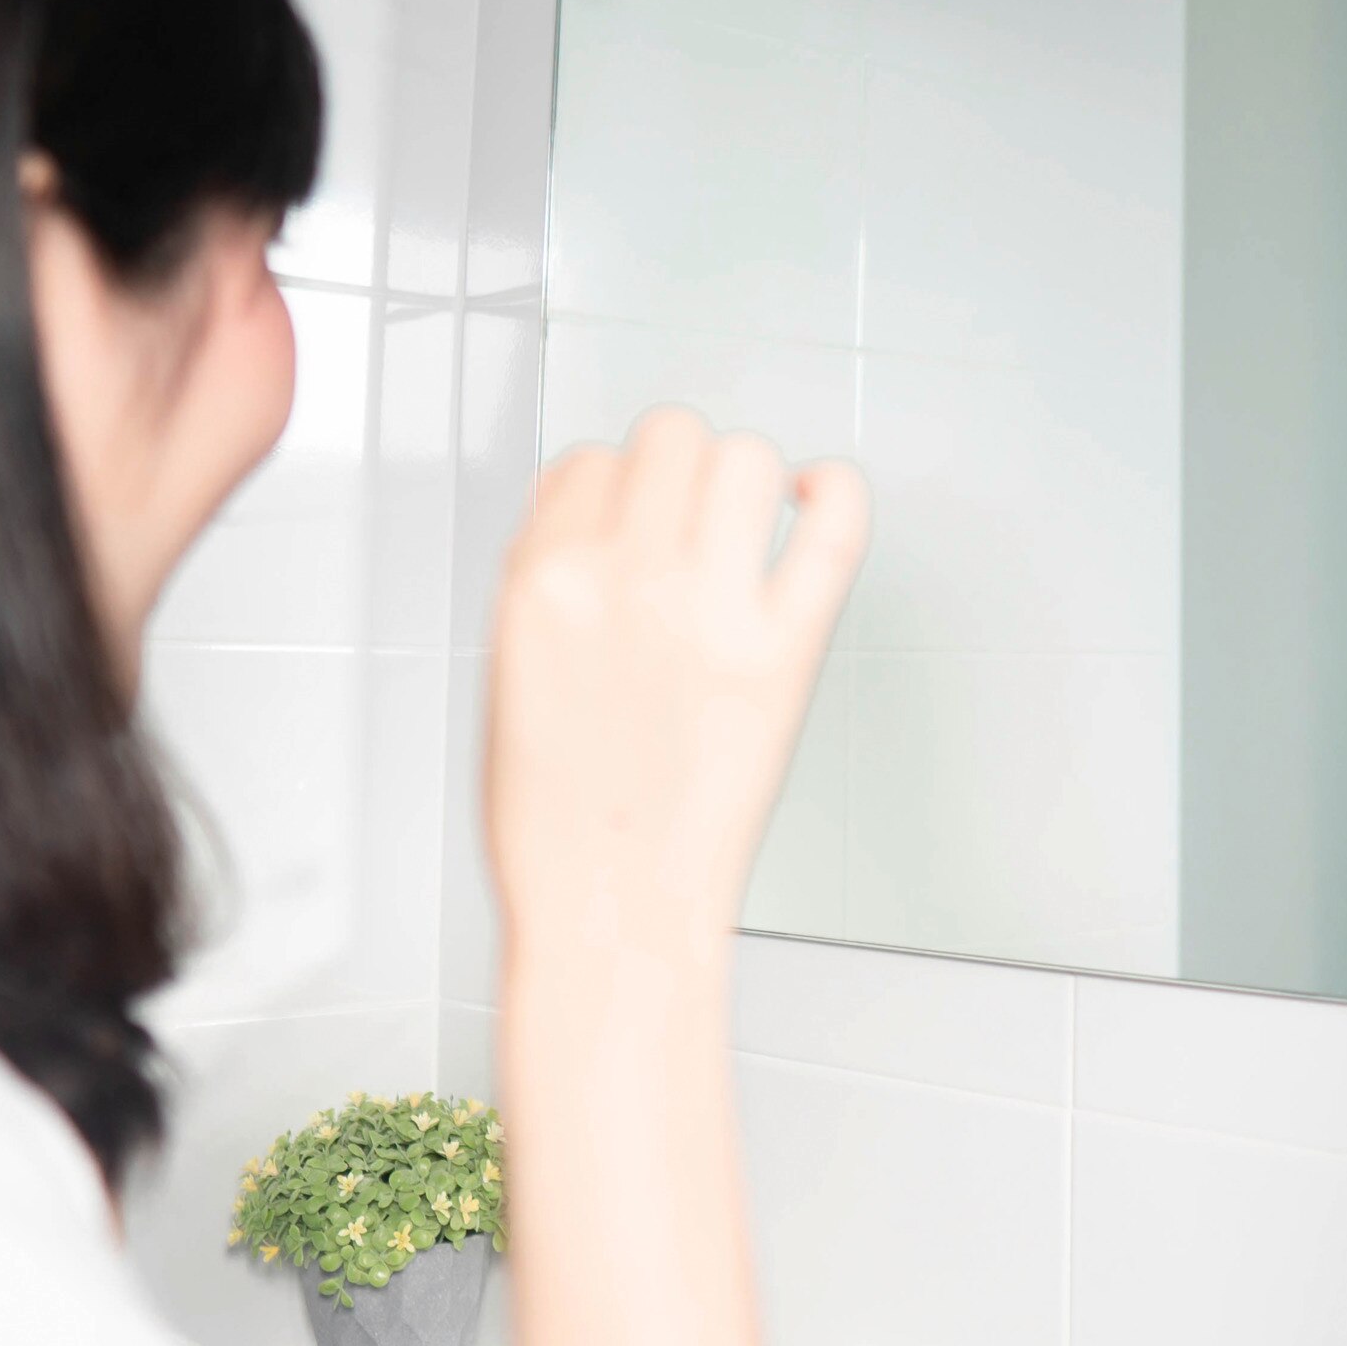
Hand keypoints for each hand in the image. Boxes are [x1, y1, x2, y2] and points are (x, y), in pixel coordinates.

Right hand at [484, 408, 871, 959]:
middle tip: (692, 523)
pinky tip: (819, 503)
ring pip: (746, 458)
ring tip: (746, 528)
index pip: (587, 462)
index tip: (630, 524)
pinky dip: (836, 495)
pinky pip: (834, 525)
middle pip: (671, 436)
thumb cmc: (556, 818)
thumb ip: (548, 586)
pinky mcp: (786, 650)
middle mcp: (626, 578)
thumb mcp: (509, 676)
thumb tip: (594, 520)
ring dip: (747, 481)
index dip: (613, 491)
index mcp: (541, 583)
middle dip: (680, 472)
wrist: (608, 909)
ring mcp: (711, 609)